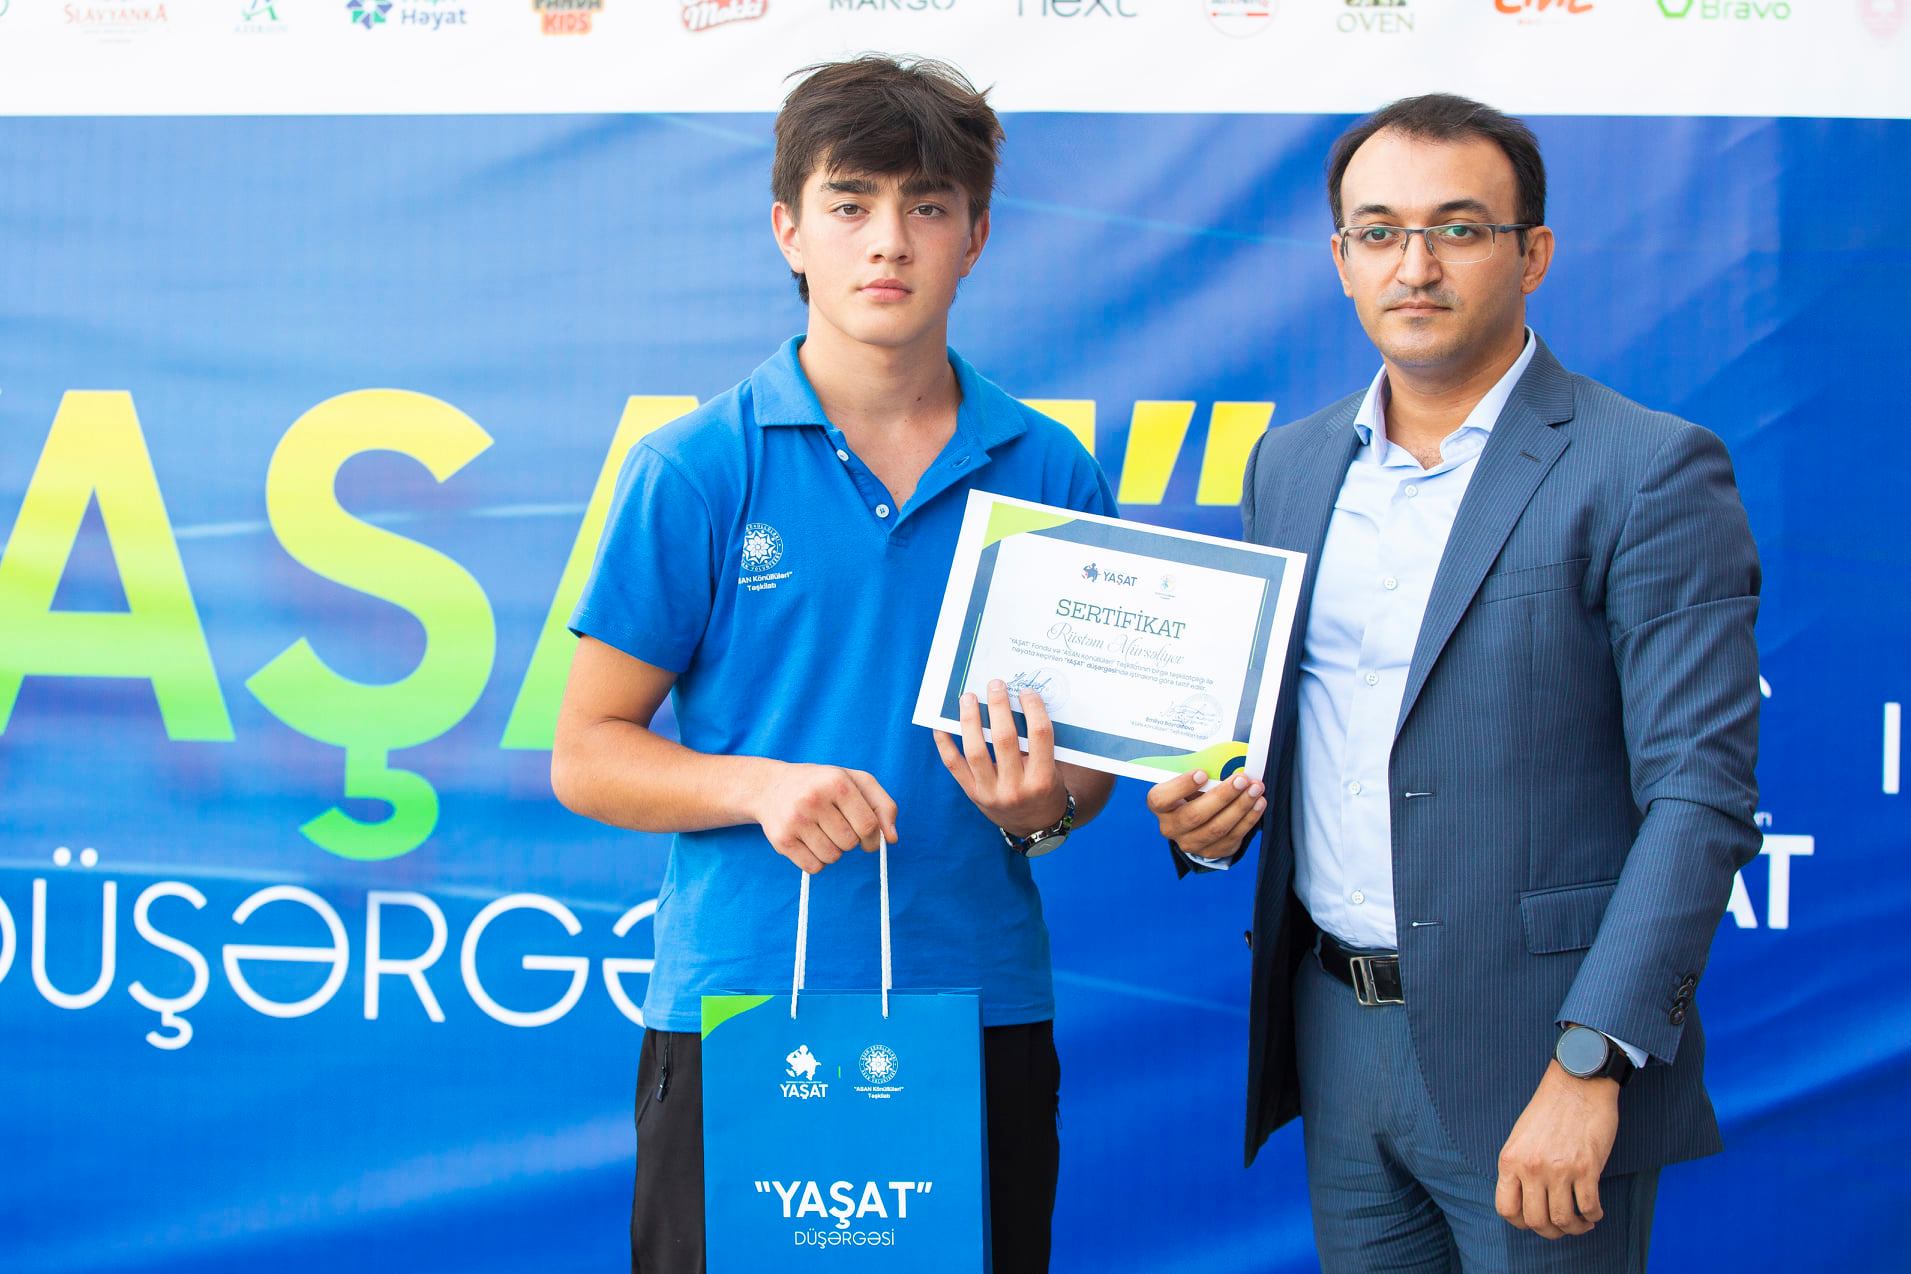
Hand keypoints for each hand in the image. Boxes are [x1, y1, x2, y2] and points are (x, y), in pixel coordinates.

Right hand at [749, 762, 898, 874]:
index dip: (873, 836)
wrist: (771, 787)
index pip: (869, 825)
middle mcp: (814, 799)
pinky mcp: (781, 840)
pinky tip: (808, 842)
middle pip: (850, 843)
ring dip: (833, 851)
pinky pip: (813, 867)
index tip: (867, 834)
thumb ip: (883, 805)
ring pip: (832, 857)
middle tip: (837, 825)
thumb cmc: (823, 785)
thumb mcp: (855, 782)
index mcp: (837, 782)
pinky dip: (816, 861)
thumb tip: (892, 839)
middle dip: (850, 840)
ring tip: (821, 832)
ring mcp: (795, 820)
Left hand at [934, 680, 1067, 837]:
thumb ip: (1039, 744)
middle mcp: (1016, 789)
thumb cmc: (1046, 789)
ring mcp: (991, 793)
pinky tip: (942, 723)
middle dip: (999, 707)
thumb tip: (1018, 702)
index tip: (1026, 691)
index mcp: (1043, 779)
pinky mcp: (973, 794)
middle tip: (995, 685)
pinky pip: (954, 764)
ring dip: (970, 720)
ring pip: (975, 750)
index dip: (1033, 708)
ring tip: (969, 697)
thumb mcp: (1053, 771)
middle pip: (1005, 739)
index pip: (1040, 736)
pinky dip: (945, 742)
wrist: (1035, 826)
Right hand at [1146, 769, 1263, 858]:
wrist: (1196, 825)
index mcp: (1160, 806)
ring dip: (1240, 806)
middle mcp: (1171, 827)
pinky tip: (1259, 803)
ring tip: (1256, 789)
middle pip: (1195, 815)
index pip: (1161, 799)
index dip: (1181, 786)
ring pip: (1218, 828)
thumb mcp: (1188, 783)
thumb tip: (1227, 762)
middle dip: (1222, 796)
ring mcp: (1191, 843)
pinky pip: (1233, 836)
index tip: (1202, 773)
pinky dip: (1249, 818)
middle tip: (1242, 779)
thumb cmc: (1192, 794)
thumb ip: (1200, 775)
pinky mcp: (1212, 852)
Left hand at [1495, 1060, 1620, 1239]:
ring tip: (1581, 1223)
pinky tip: (1594, 1213)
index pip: (1505, 1209)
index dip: (1521, 1223)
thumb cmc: (1550, 1109)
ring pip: (1563, 1220)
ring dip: (1574, 1228)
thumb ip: (1519, 1167)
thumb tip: (1526, 1201)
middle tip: (1561, 1228)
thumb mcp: (1520, 1137)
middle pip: (1536, 1222)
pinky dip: (1593, 1217)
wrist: (1577, 1084)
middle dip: (1550, 1232)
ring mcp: (1559, 1169)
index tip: (1534, 1222)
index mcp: (1510, 1160)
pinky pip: (1589, 1208)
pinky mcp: (1586, 1168)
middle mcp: (1531, 1168)